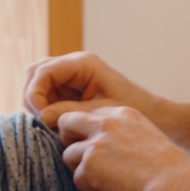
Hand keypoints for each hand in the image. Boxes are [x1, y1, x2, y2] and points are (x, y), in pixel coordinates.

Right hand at [24, 52, 157, 128]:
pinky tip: (57, 125)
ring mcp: (71, 77)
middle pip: (35, 73)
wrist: (156, 115)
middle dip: (33, 97)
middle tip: (43, 122)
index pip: (42, 71)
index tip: (43, 118)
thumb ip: (70, 112)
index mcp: (83, 64)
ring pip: (38, 84)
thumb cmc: (135, 111)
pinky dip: (46, 109)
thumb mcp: (101, 113)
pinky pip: (48, 95)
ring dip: (38, 105)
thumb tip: (43, 116)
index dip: (36, 94)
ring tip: (51, 125)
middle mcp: (74, 65)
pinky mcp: (71, 90)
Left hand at [59, 106, 189, 190]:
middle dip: (68, 139)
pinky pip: (78, 179)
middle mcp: (106, 123)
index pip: (90, 113)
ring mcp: (96, 143)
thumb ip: (123, 134)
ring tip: (104, 180)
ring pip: (69, 154)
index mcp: (122, 113)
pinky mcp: (89, 164)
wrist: (173, 183)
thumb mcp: (146, 136)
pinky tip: (111, 190)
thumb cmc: (166, 167)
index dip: (87, 131)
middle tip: (82, 158)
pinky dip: (91, 188)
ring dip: (82, 169)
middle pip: (67, 122)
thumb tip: (103, 146)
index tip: (95, 145)